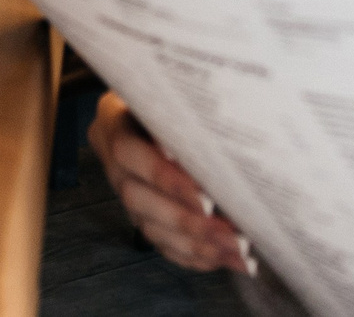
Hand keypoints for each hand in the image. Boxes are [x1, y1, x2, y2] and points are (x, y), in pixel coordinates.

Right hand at [87, 92, 249, 274]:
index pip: (129, 153)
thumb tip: (211, 135)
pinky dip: (195, 257)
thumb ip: (182, 110)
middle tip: (232, 235)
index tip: (205, 197)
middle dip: (190, 222)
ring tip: (238, 252)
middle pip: (140, 199)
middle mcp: (115, 166)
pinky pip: (164, 246)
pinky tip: (225, 260)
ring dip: (198, 245)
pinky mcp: (143, 219)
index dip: (166, 178)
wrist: (154, 113)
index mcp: (114, 126)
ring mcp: (128, 196)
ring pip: (153, 229)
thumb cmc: (170, 99)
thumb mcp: (171, 92)